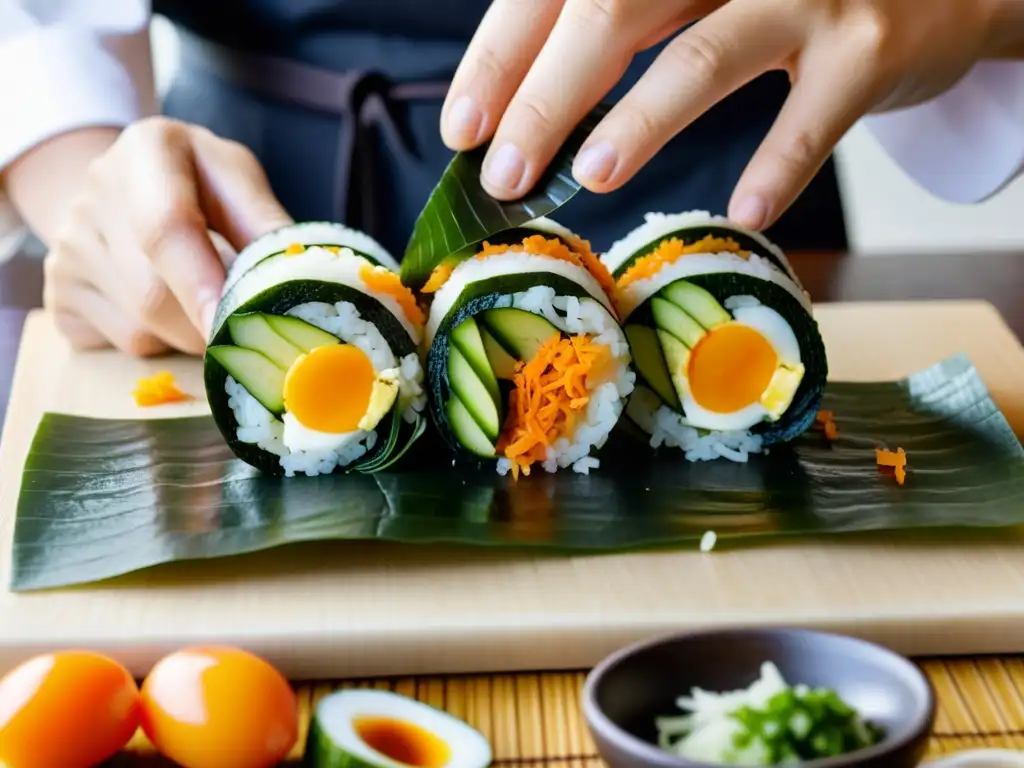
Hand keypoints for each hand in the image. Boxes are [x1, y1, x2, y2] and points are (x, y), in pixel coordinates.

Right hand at [36, 118, 290, 355]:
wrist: (121, 186)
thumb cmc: (198, 183)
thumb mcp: (237, 179)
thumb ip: (264, 221)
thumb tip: (302, 274)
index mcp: (147, 151)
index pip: (167, 227)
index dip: (201, 283)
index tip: (231, 324)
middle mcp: (91, 198)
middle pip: (153, 295)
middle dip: (210, 324)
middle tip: (247, 322)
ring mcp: (66, 251)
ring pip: (140, 331)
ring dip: (189, 336)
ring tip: (202, 300)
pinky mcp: (57, 297)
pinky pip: (119, 345)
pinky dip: (159, 342)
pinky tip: (166, 308)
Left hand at [442, 0, 1007, 230]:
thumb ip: (617, 26)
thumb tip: (520, 111)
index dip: (500, 55)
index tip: (463, 126)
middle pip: (613, 12)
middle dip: (547, 97)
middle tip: (504, 172)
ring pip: (704, 54)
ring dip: (643, 120)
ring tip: (593, 177)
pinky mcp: (869, 44)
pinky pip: (814, 113)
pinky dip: (778, 163)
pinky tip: (742, 210)